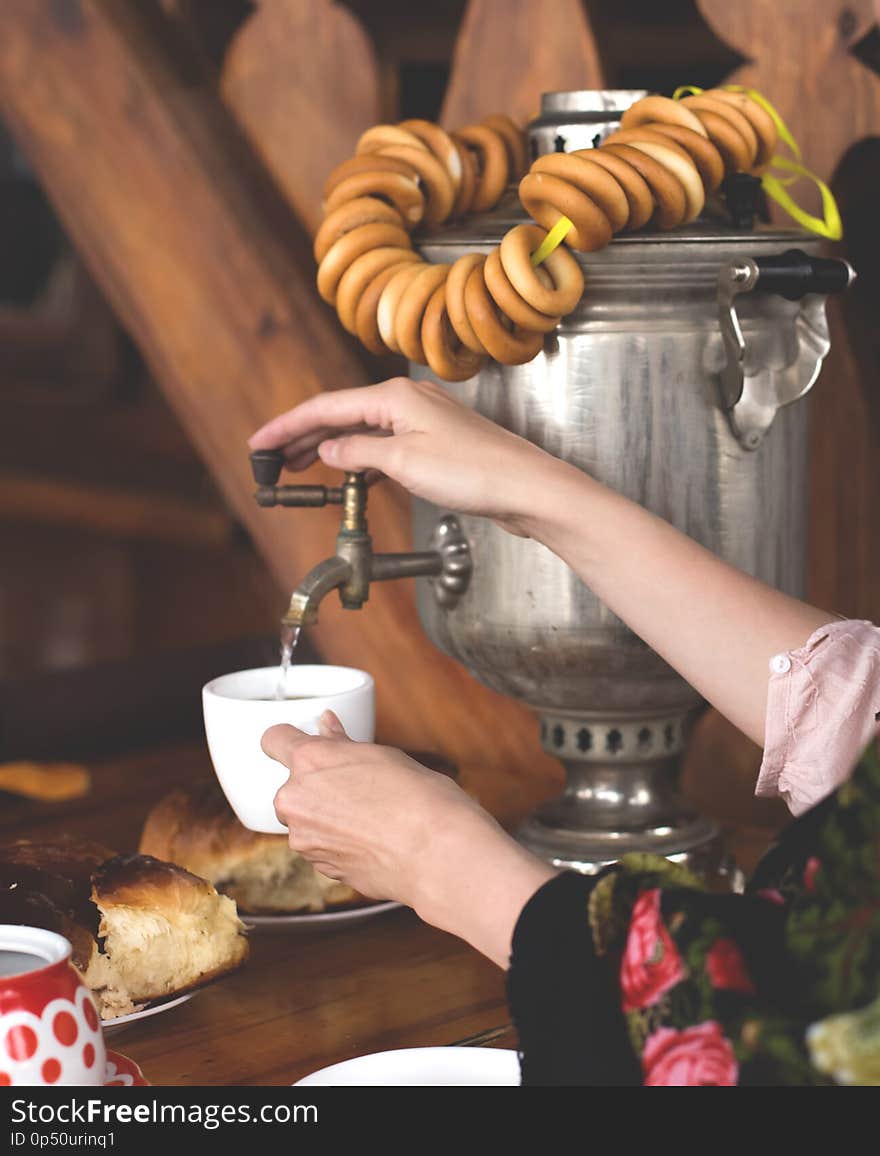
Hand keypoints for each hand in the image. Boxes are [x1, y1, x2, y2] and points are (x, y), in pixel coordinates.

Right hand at [248, 377, 567, 535]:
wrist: (527, 487)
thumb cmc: (475, 472)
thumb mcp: (404, 463)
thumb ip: (359, 454)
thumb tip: (330, 450)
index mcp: (394, 397)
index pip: (325, 408)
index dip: (287, 426)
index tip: (259, 443)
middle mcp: (407, 401)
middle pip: (340, 416)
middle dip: (302, 437)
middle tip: (271, 460)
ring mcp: (423, 422)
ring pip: (361, 431)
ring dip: (328, 448)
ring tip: (297, 467)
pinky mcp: (436, 444)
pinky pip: (383, 444)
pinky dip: (358, 457)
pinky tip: (348, 472)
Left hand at [263, 711, 554, 966]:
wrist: (438, 854)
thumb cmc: (420, 799)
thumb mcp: (383, 756)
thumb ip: (343, 744)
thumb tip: (326, 727)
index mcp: (310, 760)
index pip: (273, 739)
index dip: (287, 741)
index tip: (300, 744)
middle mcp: (296, 799)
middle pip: (292, 788)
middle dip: (316, 788)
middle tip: (357, 786)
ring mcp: (305, 839)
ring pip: (307, 821)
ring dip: (328, 818)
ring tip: (372, 816)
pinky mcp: (320, 869)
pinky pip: (322, 847)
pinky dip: (339, 843)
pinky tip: (373, 839)